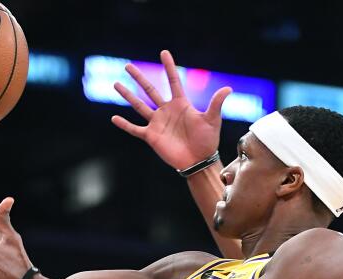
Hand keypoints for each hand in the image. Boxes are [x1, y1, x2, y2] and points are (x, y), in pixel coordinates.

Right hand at [110, 50, 231, 169]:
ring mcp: (158, 123)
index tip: (164, 53)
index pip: (173, 81)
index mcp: (180, 104)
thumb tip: (227, 88)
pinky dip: (124, 124)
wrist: (198, 161)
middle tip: (128, 66)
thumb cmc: (207, 141)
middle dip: (139, 78)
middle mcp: (167, 111)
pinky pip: (135, 129)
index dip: (169, 67)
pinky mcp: (151, 136)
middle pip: (150, 90)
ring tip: (116, 84)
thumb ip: (216, 103)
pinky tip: (114, 118)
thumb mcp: (212, 120)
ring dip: (127, 96)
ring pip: (139, 106)